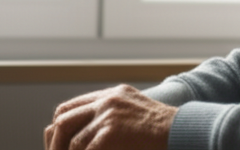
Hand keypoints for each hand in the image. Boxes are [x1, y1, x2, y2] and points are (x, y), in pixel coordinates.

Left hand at [44, 84, 177, 149]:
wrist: (183, 130)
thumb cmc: (164, 131)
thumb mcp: (136, 115)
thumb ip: (113, 117)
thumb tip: (84, 138)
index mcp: (113, 95)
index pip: (70, 108)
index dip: (59, 128)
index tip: (59, 145)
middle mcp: (108, 100)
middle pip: (63, 119)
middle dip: (56, 143)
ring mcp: (108, 113)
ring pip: (71, 140)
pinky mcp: (111, 130)